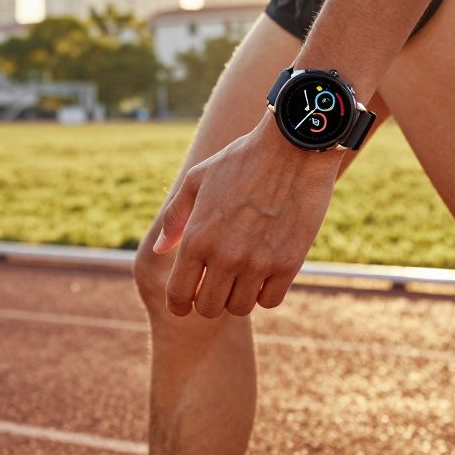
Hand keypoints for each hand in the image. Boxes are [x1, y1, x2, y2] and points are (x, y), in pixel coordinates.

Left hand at [153, 115, 340, 317]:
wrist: (293, 147)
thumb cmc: (242, 159)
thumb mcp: (198, 179)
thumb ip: (176, 217)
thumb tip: (160, 250)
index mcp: (197, 238)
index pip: (179, 296)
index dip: (179, 305)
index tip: (185, 302)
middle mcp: (225, 256)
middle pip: (209, 308)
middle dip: (208, 300)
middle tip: (217, 284)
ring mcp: (258, 263)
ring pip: (240, 308)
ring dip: (238, 296)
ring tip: (242, 276)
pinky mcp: (289, 263)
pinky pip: (271, 300)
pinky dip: (266, 292)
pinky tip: (266, 274)